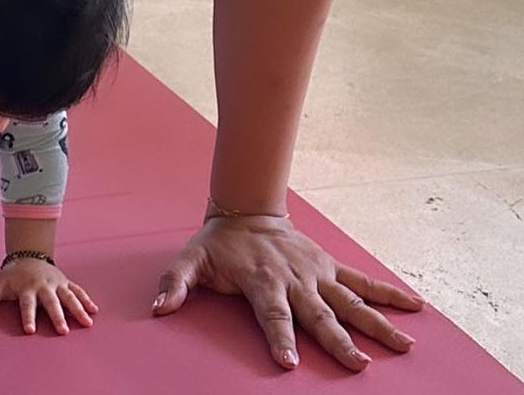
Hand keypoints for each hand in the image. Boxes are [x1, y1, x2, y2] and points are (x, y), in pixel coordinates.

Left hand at [0, 259, 97, 335]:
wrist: (28, 254)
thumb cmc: (13, 275)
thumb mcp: (0, 284)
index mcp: (27, 287)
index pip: (27, 304)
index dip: (27, 317)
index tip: (29, 331)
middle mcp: (44, 285)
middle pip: (51, 302)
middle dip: (57, 316)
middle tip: (62, 331)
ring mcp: (57, 283)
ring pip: (69, 296)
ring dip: (78, 309)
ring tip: (87, 323)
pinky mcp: (65, 282)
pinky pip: (77, 290)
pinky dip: (86, 300)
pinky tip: (94, 311)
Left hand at [152, 215, 423, 371]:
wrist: (248, 210)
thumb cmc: (219, 244)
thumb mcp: (191, 259)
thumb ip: (174, 282)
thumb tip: (158, 308)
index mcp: (262, 282)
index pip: (272, 315)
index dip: (279, 337)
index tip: (289, 362)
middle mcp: (295, 279)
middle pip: (318, 315)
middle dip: (338, 341)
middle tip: (358, 365)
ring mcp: (317, 274)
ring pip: (350, 301)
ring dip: (377, 323)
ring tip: (404, 346)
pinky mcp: (330, 268)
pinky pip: (362, 283)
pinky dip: (389, 294)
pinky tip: (415, 307)